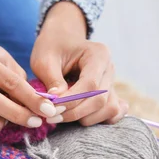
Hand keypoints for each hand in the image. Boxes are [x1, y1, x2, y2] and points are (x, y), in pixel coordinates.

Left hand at [30, 1, 128, 125]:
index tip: (52, 109)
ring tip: (62, 116)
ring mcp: (112, 82)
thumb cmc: (52, 47)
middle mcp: (109, 68)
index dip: (71, 101)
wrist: (61, 39)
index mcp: (98, 54)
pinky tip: (81, 118)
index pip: (90, 84)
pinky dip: (101, 119)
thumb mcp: (44, 59)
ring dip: (85, 118)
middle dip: (75, 112)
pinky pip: (114, 112)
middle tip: (52, 117)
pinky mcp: (110, 93)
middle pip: (100, 99)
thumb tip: (56, 104)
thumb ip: (52, 80)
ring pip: (108, 109)